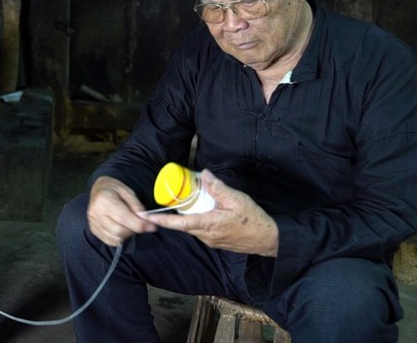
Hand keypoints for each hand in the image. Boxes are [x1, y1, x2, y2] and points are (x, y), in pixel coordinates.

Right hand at [87, 176, 156, 245]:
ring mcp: (93, 223)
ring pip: (115, 238)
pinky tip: (122, 228)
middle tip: (139, 224)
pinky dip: (119, 238)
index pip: (123, 217)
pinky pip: (110, 241)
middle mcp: (95, 213)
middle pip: (119, 231)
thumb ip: (137, 206)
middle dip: (133, 230)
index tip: (152, 226)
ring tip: (129, 224)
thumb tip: (145, 219)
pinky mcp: (94, 230)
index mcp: (104, 200)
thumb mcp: (128, 191)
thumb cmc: (114, 189)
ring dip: (126, 235)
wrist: (98, 190)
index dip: (140, 224)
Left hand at [145, 170, 278, 256]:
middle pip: (182, 225)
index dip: (162, 221)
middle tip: (164, 202)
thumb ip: (218, 187)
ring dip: (184, 217)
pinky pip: (200, 230)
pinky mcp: (215, 242)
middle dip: (171, 216)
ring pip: (191, 228)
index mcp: (209, 225)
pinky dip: (195, 220)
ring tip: (182, 203)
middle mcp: (206, 236)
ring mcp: (210, 241)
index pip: (180, 224)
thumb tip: (204, 174)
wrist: (269, 239)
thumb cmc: (254, 220)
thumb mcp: (237, 199)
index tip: (147, 217)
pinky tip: (200, 210)